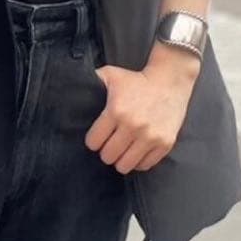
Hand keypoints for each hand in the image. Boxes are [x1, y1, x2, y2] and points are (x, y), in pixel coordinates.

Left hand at [84, 47, 199, 172]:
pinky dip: (138, 161)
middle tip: (110, 143)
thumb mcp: (110, 75)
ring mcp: (150, 136)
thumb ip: (91, 82)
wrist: (169, 80)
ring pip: (125, 165)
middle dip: (106, 151)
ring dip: (121, 159)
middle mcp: (133, 126)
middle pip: (108, 156)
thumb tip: (71, 87)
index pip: (93, 142)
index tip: (97, 136)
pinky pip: (144, 165)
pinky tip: (136, 151)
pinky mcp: (165, 143)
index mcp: (116, 111)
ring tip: (122, 149)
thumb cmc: (136, 80)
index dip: (93, 140)